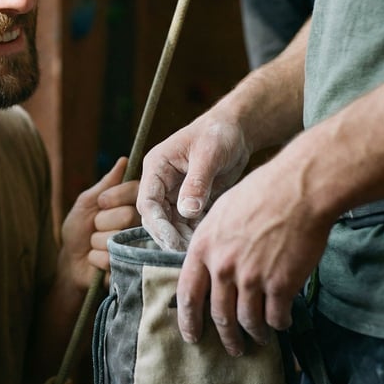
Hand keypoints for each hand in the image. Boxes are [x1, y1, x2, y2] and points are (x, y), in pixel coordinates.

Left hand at [60, 157, 138, 289]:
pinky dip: (96, 258)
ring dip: (96, 241)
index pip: (135, 191)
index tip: (101, 203)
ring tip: (96, 244)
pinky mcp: (131, 269)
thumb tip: (124, 160)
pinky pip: (111, 259)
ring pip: (117, 238)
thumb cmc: (79, 227)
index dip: (113, 197)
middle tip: (96, 227)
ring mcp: (138, 248)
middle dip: (102, 222)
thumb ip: (106, 184)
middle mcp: (140, 224)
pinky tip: (96, 259)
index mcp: (132, 204)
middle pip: (126, 216)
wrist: (71, 260)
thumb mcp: (87, 202)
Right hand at [137, 110, 250, 250]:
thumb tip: (187, 212)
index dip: (157, 224)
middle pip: (155, 217)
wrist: (235, 129)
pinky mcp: (189, 200)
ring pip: (170, 223)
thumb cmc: (218, 133)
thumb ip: (197, 182)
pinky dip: (193, 233)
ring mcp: (174, 192)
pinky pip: (186, 223)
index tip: (172, 242)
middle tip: (186, 253)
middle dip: (168, 236)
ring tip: (197, 250)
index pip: (147, 201)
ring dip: (181, 238)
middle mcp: (161, 181)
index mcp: (156, 166)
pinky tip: (205, 242)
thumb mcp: (209, 155)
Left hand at [176, 156, 331, 355]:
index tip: (192, 336)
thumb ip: (211, 243)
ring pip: (247, 321)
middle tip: (233, 348)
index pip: (187, 294)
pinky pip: (275, 317)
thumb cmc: (260, 193)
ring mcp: (251, 277)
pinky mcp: (280, 284)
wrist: (297, 190)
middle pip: (219, 314)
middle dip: (226, 336)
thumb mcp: (221, 213)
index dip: (188, 320)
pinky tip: (281, 322)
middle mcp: (222, 266)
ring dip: (254, 334)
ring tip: (260, 338)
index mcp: (203, 247)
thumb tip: (208, 267)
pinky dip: (278, 324)